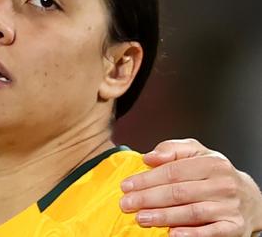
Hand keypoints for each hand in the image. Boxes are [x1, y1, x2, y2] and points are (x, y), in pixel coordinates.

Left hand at [119, 139, 261, 236]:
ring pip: (192, 212)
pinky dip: (192, 234)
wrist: (249, 198)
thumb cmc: (215, 174)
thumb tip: (150, 157)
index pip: (173, 172)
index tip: (127, 185)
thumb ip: (173, 150)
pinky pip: (212, 232)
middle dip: (148, 198)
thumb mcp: (197, 153)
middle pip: (179, 192)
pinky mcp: (234, 228)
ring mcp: (229, 207)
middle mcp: (223, 185)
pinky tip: (172, 234)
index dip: (147, 179)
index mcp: (212, 164)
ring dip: (164, 216)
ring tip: (141, 218)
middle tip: (127, 204)